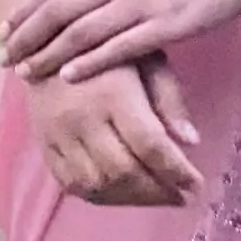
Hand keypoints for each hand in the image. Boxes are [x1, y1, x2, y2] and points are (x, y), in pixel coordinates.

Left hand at [1, 0, 240, 82]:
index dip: (27, 10)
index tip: (6, 30)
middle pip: (58, 10)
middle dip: (26, 36)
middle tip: (6, 60)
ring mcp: (144, 1)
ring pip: (81, 31)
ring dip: (48, 54)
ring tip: (27, 74)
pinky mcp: (169, 23)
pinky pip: (119, 47)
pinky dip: (89, 63)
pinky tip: (70, 77)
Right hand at [26, 58, 201, 206]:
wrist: (45, 41)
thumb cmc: (108, 46)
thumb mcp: (148, 59)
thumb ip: (169, 99)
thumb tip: (191, 141)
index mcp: (114, 95)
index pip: (149, 145)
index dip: (176, 171)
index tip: (197, 185)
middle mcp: (82, 120)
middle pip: (122, 171)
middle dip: (157, 192)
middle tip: (183, 197)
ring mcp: (58, 135)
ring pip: (95, 184)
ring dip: (130, 199)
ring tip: (158, 198)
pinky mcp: (43, 144)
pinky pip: (69, 183)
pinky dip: (100, 196)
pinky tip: (124, 194)